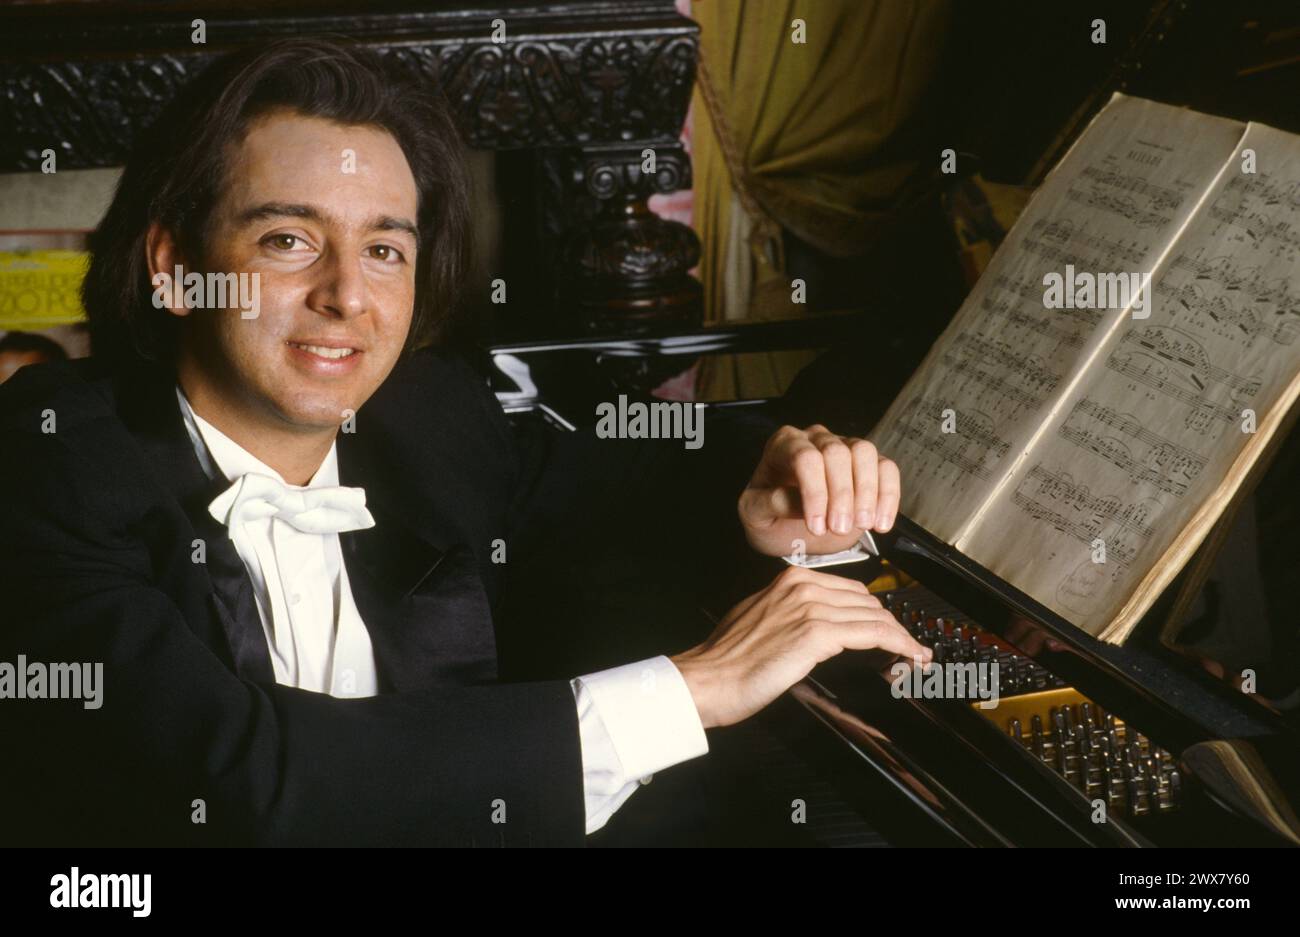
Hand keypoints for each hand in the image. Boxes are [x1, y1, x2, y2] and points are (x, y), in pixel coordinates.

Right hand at [670, 565, 930, 728]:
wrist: (708, 678)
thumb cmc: (727, 660)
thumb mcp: (759, 618)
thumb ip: (790, 612)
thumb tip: (819, 624)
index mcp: (791, 581)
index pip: (851, 591)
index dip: (875, 613)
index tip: (890, 630)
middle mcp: (802, 587)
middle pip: (868, 601)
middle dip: (891, 626)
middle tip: (907, 648)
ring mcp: (810, 608)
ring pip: (875, 616)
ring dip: (902, 637)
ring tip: (915, 655)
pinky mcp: (816, 633)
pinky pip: (873, 633)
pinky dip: (898, 644)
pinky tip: (910, 655)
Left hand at [739, 424, 900, 556]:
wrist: (789, 527)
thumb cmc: (769, 516)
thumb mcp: (755, 515)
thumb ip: (770, 503)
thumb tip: (796, 500)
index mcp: (783, 445)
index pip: (805, 457)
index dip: (815, 492)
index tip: (817, 526)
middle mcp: (814, 438)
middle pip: (837, 453)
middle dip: (841, 494)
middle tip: (839, 529)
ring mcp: (844, 446)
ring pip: (865, 452)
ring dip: (868, 491)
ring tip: (862, 525)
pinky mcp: (867, 463)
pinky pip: (886, 467)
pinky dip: (888, 495)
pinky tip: (880, 523)